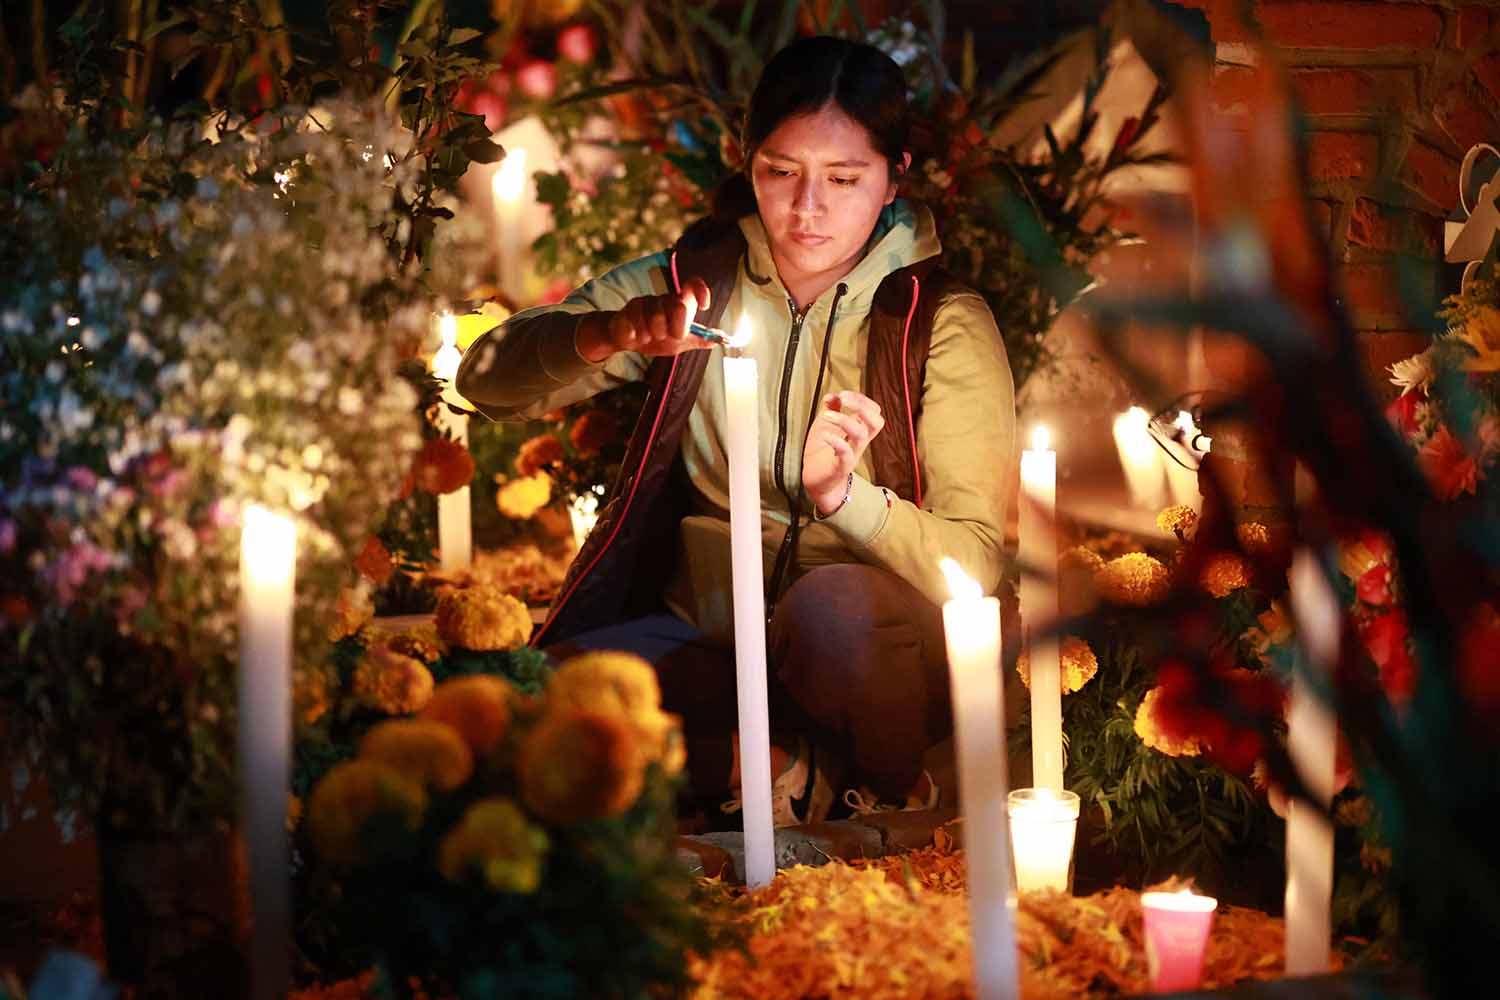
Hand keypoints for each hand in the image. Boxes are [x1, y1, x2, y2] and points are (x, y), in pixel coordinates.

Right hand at [575, 277, 711, 361]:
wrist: (629, 342)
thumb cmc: (656, 339)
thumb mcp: (679, 343)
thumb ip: (697, 340)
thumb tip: (717, 341)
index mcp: (679, 303)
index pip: (692, 285)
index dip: (701, 291)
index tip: (704, 306)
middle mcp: (665, 298)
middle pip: (680, 307)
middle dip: (676, 330)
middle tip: (668, 335)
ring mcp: (647, 301)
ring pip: (657, 319)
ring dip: (654, 336)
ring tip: (649, 336)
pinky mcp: (630, 307)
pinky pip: (639, 325)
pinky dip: (640, 337)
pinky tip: (637, 336)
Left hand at [802, 390, 884, 514]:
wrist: (815, 481)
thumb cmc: (823, 453)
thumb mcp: (825, 425)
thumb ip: (831, 409)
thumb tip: (832, 395)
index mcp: (858, 431)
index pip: (872, 411)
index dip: (861, 398)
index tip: (843, 394)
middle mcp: (859, 442)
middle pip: (876, 422)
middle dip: (862, 406)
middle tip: (844, 399)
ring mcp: (852, 455)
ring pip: (861, 435)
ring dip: (844, 420)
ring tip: (827, 415)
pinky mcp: (841, 467)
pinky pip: (846, 454)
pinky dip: (836, 441)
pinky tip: (824, 435)